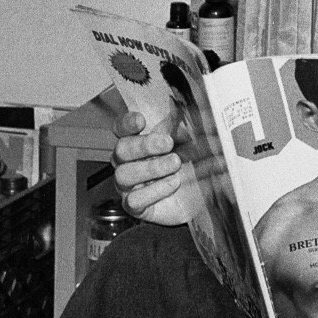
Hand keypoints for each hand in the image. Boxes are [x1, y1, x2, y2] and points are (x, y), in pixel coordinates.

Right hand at [112, 110, 193, 225]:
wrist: (196, 199)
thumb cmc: (187, 166)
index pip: (121, 129)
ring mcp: (127, 186)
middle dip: (144, 145)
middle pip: (121, 150)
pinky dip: (155, 190)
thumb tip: (180, 111)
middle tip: (168, 143)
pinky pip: (133, 200)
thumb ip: (180, 128)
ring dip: (151, 168)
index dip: (126, 124)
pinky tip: (173, 183)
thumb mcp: (188, 144)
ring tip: (176, 164)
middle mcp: (126, 163)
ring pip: (124, 174)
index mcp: (136, 143)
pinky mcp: (135, 207)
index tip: (141, 121)